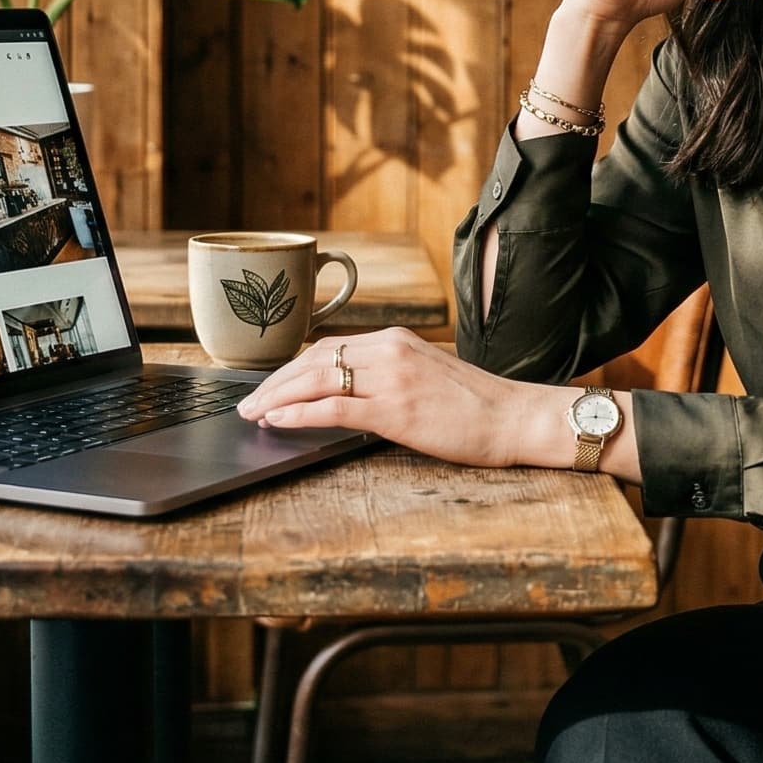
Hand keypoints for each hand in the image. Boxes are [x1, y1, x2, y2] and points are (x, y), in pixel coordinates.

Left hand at [235, 329, 545, 467]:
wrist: (515, 418)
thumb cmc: (477, 406)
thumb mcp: (427, 376)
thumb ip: (389, 376)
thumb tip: (349, 393)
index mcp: (396, 340)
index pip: (328, 347)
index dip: (291, 368)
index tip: (269, 386)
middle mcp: (389, 351)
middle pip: (314, 359)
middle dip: (274, 382)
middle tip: (247, 403)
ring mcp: (391, 378)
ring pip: (317, 379)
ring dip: (277, 397)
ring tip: (253, 413)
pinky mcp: (394, 410)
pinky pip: (334, 408)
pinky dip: (298, 413)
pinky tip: (278, 421)